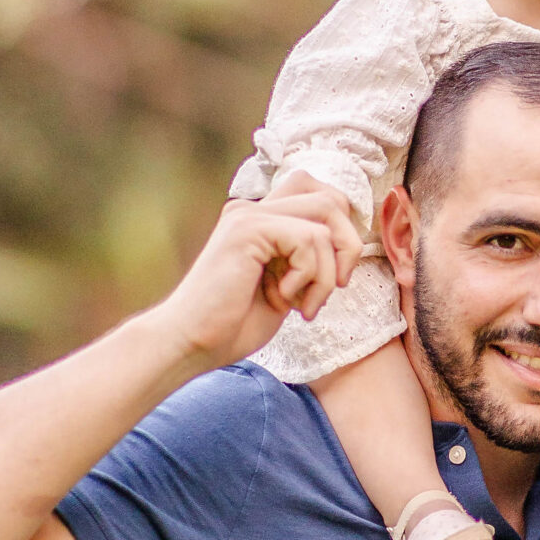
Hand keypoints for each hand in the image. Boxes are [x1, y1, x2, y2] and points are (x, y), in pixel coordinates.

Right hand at [152, 187, 362, 370]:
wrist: (191, 342)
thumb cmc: (234, 324)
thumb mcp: (285, 287)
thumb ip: (308, 261)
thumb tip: (348, 247)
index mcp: (261, 220)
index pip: (321, 196)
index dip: (343, 232)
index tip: (336, 276)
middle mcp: (254, 209)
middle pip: (330, 198)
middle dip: (347, 245)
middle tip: (334, 286)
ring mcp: (249, 215)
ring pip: (324, 219)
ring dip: (327, 271)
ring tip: (305, 304)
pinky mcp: (247, 229)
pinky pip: (308, 238)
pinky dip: (310, 276)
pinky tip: (284, 300)